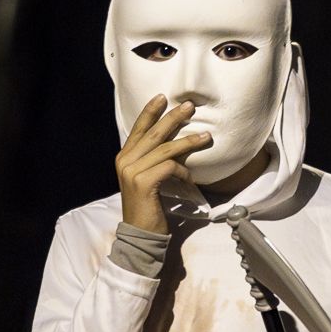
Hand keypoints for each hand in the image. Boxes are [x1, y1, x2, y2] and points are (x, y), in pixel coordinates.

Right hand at [115, 94, 211, 233]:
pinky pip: (170, 167)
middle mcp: (125, 161)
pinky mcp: (143, 183)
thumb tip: (175, 140)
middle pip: (154, 133)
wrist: (141, 234)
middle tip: (190, 107)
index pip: (138, 128)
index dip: (150, 111)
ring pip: (165, 149)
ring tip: (206, 137)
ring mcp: (132, 171)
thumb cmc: (149, 206)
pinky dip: (183, 171)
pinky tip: (190, 179)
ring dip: (188, 142)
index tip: (163, 97)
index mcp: (124, 157)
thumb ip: (152, 159)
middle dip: (173, 118)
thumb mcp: (146, 178)